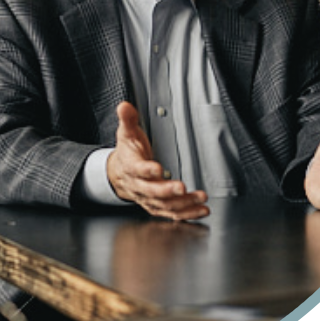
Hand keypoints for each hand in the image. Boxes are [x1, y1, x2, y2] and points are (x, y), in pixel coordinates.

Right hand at [107, 102, 208, 220]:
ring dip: (183, 203)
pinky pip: (171, 213)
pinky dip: (186, 214)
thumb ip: (128, 120)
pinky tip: (200, 210)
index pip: (138, 170)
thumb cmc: (127, 153)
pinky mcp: (157, 206)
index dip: (147, 170)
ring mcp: (148, 198)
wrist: (119, 174)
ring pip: (164, 205)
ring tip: (199, 198)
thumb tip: (124, 106)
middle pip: (152, 191)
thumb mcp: (126, 133)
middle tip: (182, 187)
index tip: (158, 168)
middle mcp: (139, 186)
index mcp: (131, 167)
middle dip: (167, 190)